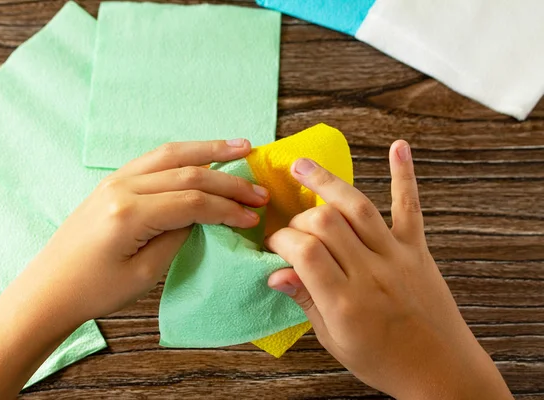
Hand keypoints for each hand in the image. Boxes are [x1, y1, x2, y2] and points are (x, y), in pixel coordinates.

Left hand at [31, 139, 269, 322]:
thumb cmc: (95, 291)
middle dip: (228, 180)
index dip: (227, 208)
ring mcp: (115, 180)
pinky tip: (203, 155)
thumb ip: (177, 236)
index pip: (192, 201)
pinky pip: (154, 159)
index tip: (253, 215)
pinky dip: (184, 154)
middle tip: (259, 189)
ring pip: (171, 154)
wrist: (49, 289)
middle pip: (187, 172)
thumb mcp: (145, 274)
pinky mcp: (113, 182)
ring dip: (209, 151)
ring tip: (241, 146)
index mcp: (129, 213)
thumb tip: (202, 215)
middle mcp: (122, 187)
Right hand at [266, 141, 512, 398]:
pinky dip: (404, 176)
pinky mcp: (417, 250)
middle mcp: (371, 273)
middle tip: (291, 227)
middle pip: (326, 224)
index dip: (281, 240)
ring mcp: (397, 257)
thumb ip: (306, 301)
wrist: (441, 371)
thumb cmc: (383, 361)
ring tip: (302, 165)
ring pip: (358, 208)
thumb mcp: (334, 341)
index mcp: (345, 302)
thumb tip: (275, 273)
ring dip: (327, 182)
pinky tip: (398, 147)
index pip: (303, 252)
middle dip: (299, 218)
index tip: (273, 244)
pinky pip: (410, 208)